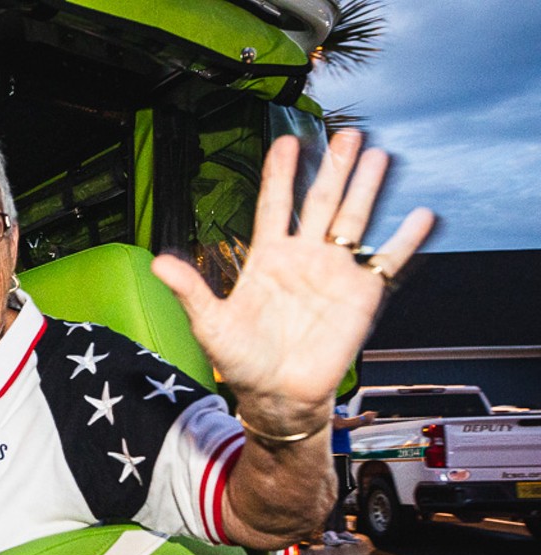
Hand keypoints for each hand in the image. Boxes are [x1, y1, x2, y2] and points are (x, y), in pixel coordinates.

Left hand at [151, 130, 434, 429]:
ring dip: (367, 189)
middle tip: (348, 135)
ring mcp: (334, 274)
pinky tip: (419, 216)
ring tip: (378, 156)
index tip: (286, 143)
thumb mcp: (210, 323)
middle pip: (322, 201)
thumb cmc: (242, 362)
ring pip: (355, 220)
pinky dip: (405, 240)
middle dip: (334, 167)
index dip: (280, 174)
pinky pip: (388, 262)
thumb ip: (190, 290)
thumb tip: (158, 263)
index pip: (275, 205)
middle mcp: (303, 258)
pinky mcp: (361, 296)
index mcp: (268, 258)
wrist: (278, 397)